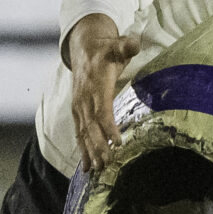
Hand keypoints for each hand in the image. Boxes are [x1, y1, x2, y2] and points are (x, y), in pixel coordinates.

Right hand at [66, 14, 143, 172]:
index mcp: (96, 86)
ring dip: (91, 153)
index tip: (117, 142)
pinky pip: (79, 134)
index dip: (109, 127)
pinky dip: (83, 151)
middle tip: (108, 164)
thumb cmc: (106, 50)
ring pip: (83, 134)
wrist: (83, 48)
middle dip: (99, 146)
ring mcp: (79, 108)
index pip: (102, 109)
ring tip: (98, 170)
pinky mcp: (78, 113)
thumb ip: (126, 46)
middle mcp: (84, 99)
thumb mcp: (117, 45)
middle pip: (91, 127)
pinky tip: (87, 168)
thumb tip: (134, 42)